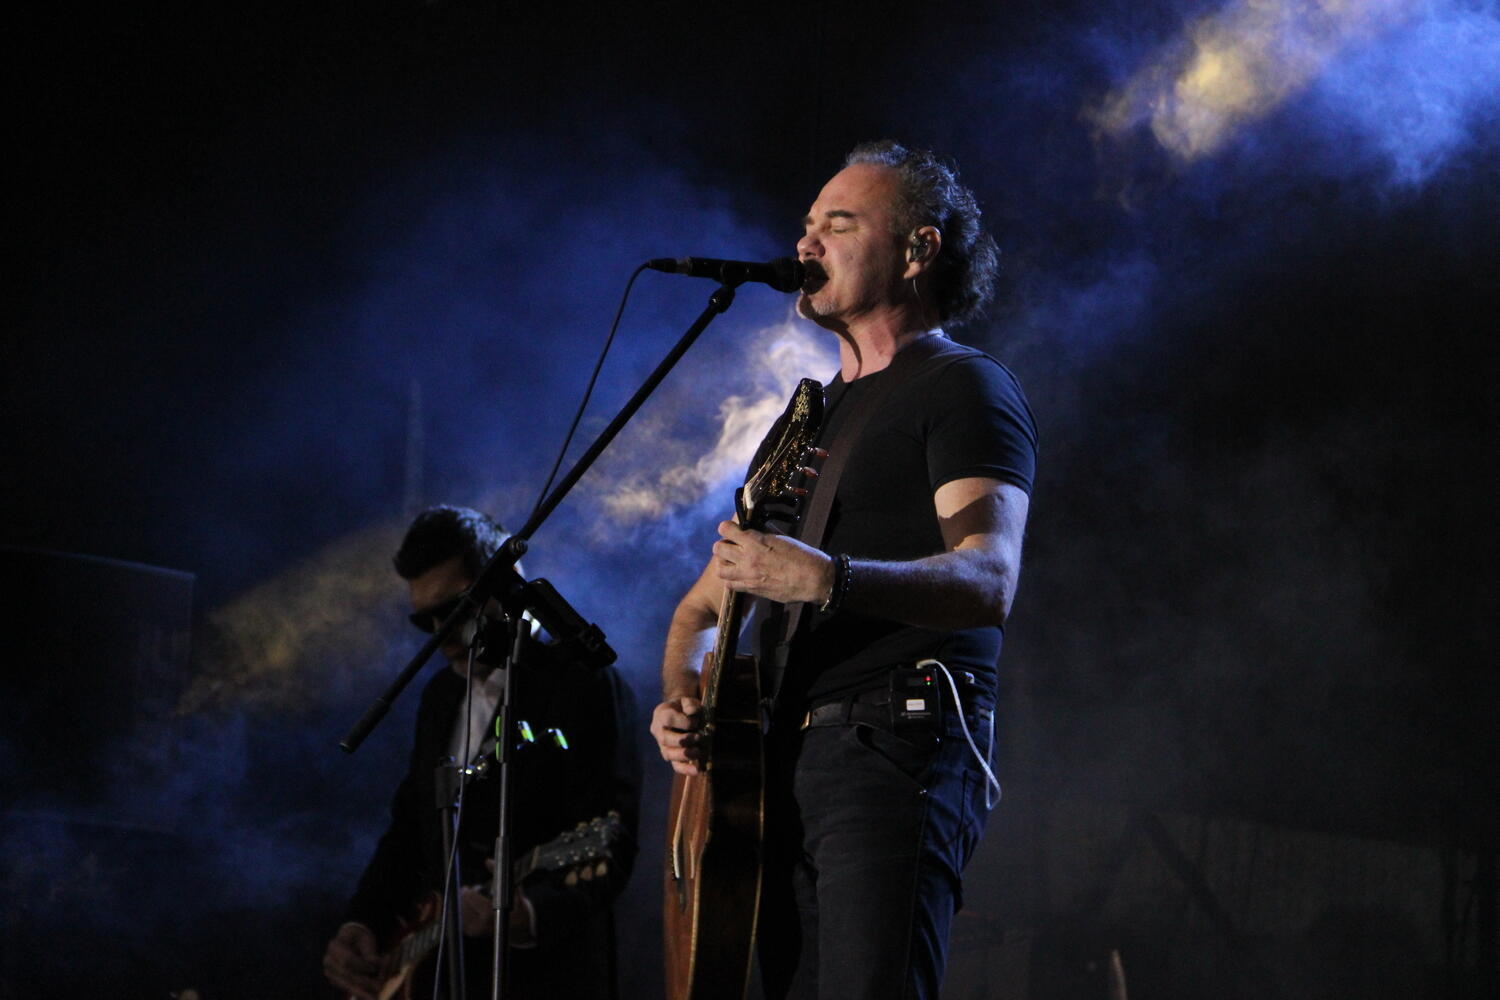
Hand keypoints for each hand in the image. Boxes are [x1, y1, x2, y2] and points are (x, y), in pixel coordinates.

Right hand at [322, 922, 384, 999]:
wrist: (349, 941)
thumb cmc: (360, 939)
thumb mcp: (365, 939)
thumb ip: (369, 951)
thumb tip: (375, 963)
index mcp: (335, 946)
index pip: (347, 960)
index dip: (361, 965)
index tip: (374, 968)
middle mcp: (328, 961)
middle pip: (346, 975)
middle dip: (363, 982)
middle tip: (378, 988)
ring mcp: (330, 972)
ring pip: (346, 985)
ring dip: (361, 992)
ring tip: (374, 998)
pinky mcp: (335, 981)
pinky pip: (347, 988)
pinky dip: (359, 993)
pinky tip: (368, 998)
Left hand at [459, 862, 535, 945]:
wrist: (520, 928)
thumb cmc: (517, 907)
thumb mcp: (513, 888)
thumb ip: (500, 874)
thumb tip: (488, 861)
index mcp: (490, 914)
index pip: (470, 899)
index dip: (468, 892)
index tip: (467, 888)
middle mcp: (481, 925)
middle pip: (463, 905)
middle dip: (464, 896)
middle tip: (467, 890)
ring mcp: (476, 931)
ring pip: (460, 912)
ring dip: (462, 903)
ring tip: (469, 898)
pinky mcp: (472, 934)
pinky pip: (461, 918)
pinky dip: (463, 910)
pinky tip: (469, 907)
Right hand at [651, 696, 704, 774]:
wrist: (679, 713)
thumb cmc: (684, 706)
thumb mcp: (687, 700)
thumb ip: (690, 704)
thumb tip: (693, 712)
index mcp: (661, 714)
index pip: (668, 719)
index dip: (683, 722)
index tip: (696, 721)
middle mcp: (658, 730)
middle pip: (665, 739)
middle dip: (683, 740)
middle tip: (698, 738)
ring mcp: (662, 745)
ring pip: (668, 754)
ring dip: (684, 755)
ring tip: (698, 752)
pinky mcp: (670, 755)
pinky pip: (674, 765)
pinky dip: (685, 769)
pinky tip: (696, 770)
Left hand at [712, 521, 832, 604]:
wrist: (813, 579)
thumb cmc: (802, 556)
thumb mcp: (781, 538)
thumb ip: (763, 533)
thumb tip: (753, 529)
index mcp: (755, 541)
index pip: (725, 529)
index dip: (727, 528)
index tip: (733, 529)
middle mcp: (747, 558)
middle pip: (718, 548)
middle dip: (723, 544)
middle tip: (733, 546)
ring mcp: (748, 575)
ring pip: (720, 569)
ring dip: (724, 563)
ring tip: (733, 561)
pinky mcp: (752, 589)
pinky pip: (730, 585)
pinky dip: (731, 579)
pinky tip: (740, 575)